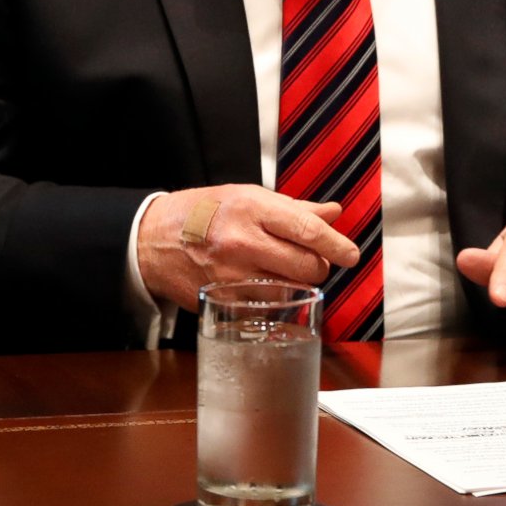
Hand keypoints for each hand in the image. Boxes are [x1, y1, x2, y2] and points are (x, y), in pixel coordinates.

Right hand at [137, 184, 360, 308]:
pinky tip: (260, 285)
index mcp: (251, 209)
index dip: (336, 245)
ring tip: (279, 270)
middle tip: (310, 261)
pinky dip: (272, 300)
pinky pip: (266, 308)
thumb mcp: (248, 197)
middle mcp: (242, 243)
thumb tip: (333, 213)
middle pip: (306, 266)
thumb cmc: (204, 212)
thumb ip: (294, 209)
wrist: (154, 239)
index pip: (307, 230)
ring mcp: (232, 276)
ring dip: (295, 285)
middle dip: (317, 266)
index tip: (351, 254)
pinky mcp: (223, 302)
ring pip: (290, 291)